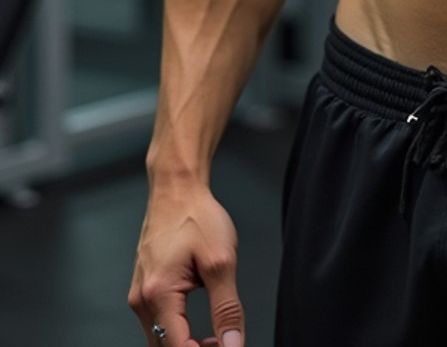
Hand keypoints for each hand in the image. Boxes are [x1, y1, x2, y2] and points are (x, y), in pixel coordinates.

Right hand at [128, 182, 244, 346]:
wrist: (177, 188)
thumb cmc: (196, 215)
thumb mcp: (222, 261)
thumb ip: (227, 308)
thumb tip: (232, 343)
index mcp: (159, 294)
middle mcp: (142, 299)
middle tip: (224, 344)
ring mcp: (140, 295)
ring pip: (160, 340)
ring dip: (186, 345)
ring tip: (217, 339)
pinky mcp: (143, 290)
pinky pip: (158, 324)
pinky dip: (178, 332)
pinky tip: (200, 328)